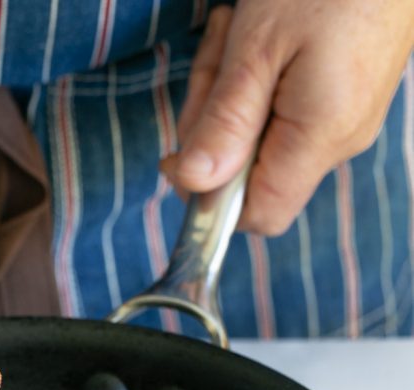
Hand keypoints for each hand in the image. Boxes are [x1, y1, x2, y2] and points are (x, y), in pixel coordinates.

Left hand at [169, 1, 413, 235]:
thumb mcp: (258, 46)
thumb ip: (225, 122)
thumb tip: (191, 185)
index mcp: (322, 136)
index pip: (259, 216)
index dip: (212, 200)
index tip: (181, 155)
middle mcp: (341, 140)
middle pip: (252, 176)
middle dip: (214, 128)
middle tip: (215, 62)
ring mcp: (347, 119)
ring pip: (262, 139)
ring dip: (231, 95)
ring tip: (236, 32)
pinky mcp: (346, 98)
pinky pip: (286, 112)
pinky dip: (258, 82)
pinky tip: (261, 37)